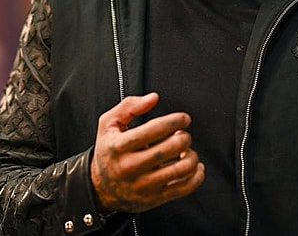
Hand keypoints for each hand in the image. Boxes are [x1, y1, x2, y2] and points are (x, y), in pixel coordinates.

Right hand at [90, 92, 204, 212]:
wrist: (100, 187)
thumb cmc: (108, 151)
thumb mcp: (109, 123)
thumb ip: (129, 106)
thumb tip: (153, 98)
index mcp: (118, 146)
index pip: (153, 130)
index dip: (174, 121)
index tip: (183, 118)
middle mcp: (130, 167)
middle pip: (169, 149)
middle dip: (184, 137)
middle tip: (183, 134)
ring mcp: (143, 185)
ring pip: (180, 169)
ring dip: (191, 155)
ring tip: (186, 150)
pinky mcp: (154, 199)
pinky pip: (184, 188)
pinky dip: (196, 176)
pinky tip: (194, 166)